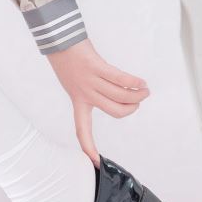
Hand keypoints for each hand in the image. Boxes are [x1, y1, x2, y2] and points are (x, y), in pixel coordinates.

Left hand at [45, 38, 149, 164]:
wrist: (57, 37)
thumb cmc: (68, 58)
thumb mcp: (75, 80)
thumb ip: (91, 90)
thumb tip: (115, 96)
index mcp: (78, 100)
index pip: (82, 129)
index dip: (88, 147)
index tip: (94, 164)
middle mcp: (84, 93)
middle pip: (115, 111)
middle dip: (131, 109)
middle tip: (138, 101)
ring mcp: (90, 80)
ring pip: (120, 95)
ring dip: (137, 94)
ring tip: (144, 90)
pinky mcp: (95, 65)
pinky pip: (120, 78)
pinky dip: (134, 81)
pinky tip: (141, 82)